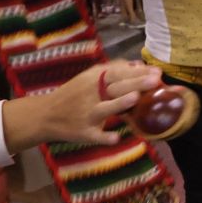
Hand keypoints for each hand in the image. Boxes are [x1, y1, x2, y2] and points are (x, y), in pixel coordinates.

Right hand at [4, 59, 159, 150]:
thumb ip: (112, 71)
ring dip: (119, 104)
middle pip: (114, 87)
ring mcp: (86, 114)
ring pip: (104, 108)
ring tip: (135, 99)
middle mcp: (90, 94)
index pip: (117, 73)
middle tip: (155, 80)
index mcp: (93, 79)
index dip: (136, 72)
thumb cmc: (73, 95)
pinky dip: (104, 137)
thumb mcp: (89, 78)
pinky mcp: (83, 132)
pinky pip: (95, 135)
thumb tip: (137, 64)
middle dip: (135, 83)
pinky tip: (116, 138)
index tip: (156, 71)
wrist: (45, 115)